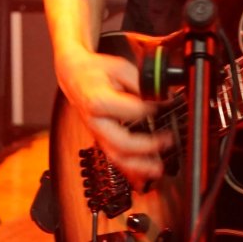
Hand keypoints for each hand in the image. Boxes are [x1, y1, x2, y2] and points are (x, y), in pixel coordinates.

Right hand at [55, 45, 172, 185]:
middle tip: (168, 140)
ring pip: (117, 158)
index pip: (132, 111)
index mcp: (98, 101)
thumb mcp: (120, 67)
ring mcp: (97, 134)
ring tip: (159, 168)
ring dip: (140, 167)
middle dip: (147, 147)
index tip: (166, 103)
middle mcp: (96, 122)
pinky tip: (145, 173)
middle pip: (121, 144)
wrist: (74, 77)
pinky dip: (131, 170)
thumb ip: (141, 83)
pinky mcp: (101, 140)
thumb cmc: (96, 72)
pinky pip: (115, 159)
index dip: (153, 108)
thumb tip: (162, 96)